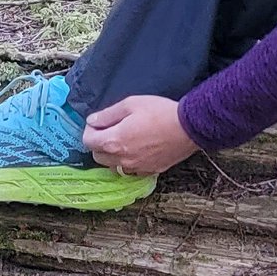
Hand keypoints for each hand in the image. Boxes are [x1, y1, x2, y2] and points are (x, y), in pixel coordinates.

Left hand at [81, 95, 198, 176]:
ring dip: (113, 154)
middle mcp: (121, 160)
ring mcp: (136, 168)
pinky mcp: (150, 171)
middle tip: (111, 129)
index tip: (99, 122)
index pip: (87, 141)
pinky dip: (129, 161)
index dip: (90, 129)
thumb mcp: (130, 104)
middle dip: (99, 143)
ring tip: (125, 140)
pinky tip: (139, 149)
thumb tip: (92, 121)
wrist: (189, 128)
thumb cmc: (160, 112)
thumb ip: (107, 114)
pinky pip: (131, 170)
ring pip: (113, 166)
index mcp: (113, 142)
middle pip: (98, 156)